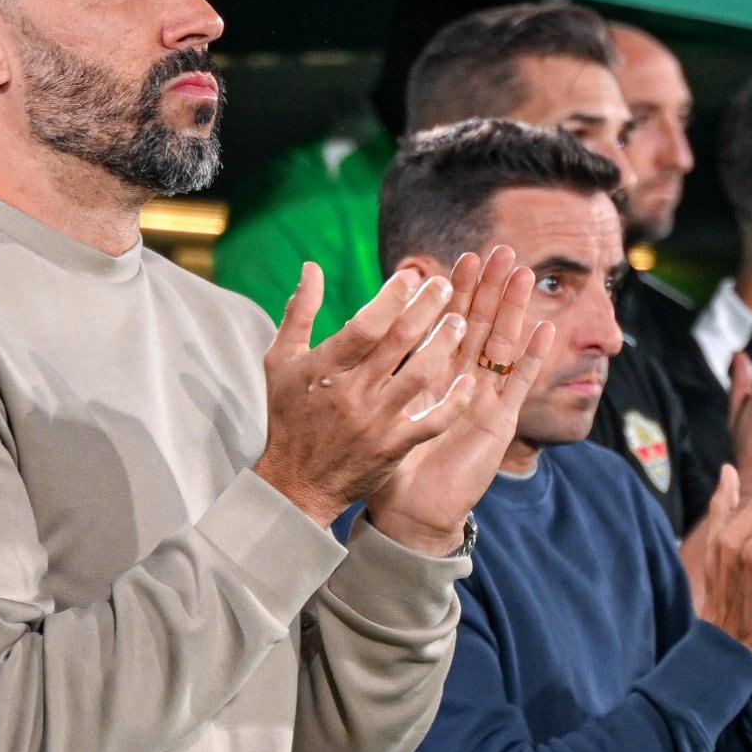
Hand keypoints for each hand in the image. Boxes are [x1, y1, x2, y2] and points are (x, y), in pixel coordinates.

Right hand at [255, 259, 476, 526]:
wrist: (295, 484)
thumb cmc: (288, 416)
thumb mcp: (281, 361)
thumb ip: (299, 312)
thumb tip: (311, 267)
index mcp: (324, 368)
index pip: (365, 325)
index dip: (391, 298)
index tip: (412, 276)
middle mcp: (352, 392)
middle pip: (397, 343)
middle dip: (426, 310)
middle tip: (446, 285)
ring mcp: (375, 421)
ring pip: (419, 376)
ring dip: (443, 346)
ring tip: (461, 322)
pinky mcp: (392, 448)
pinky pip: (430, 422)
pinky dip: (453, 402)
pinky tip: (470, 381)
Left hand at [367, 247, 553, 553]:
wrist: (411, 508)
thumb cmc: (390, 462)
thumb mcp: (380, 408)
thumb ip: (378, 371)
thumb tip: (358, 330)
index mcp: (434, 373)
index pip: (449, 322)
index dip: (458, 290)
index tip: (462, 257)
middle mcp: (463, 380)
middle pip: (482, 325)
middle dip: (492, 288)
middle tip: (501, 250)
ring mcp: (484, 399)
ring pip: (503, 347)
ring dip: (516, 312)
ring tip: (525, 277)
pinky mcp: (500, 423)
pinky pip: (519, 386)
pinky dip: (533, 359)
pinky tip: (545, 331)